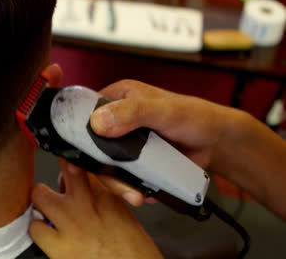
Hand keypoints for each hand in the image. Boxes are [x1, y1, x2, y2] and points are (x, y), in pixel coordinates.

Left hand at [29, 162, 162, 258]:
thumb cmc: (131, 249)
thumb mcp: (120, 212)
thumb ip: (99, 193)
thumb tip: (76, 183)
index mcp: (106, 192)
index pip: (84, 162)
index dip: (74, 158)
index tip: (69, 159)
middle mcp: (87, 202)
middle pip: (63, 167)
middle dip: (60, 171)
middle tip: (59, 183)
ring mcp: (70, 223)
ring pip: (39, 194)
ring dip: (42, 202)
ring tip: (48, 211)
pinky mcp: (59, 247)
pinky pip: (34, 227)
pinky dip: (38, 230)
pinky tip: (48, 233)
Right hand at [87, 80, 234, 206]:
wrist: (215, 141)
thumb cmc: (193, 116)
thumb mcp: (162, 110)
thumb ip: (132, 113)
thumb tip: (98, 122)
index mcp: (116, 98)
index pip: (84, 116)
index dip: (77, 136)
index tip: (76, 158)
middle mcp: (115, 120)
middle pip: (92, 147)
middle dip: (102, 170)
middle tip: (118, 184)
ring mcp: (124, 143)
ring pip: (106, 166)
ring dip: (118, 184)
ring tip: (135, 195)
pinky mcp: (134, 161)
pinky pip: (123, 176)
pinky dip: (131, 188)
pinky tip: (144, 192)